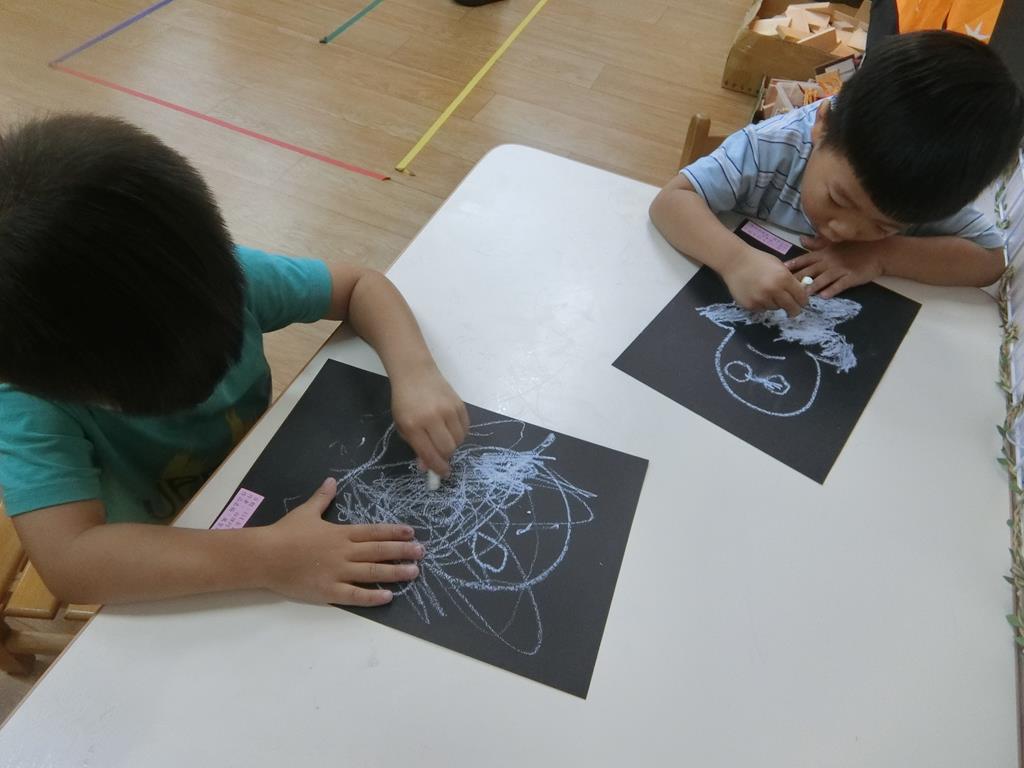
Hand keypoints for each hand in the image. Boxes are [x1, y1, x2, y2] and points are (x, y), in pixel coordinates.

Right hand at [259, 477, 424, 605]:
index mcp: (340, 533)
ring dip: (395, 572)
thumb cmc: (284, 533)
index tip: (411, 533)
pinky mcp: (328, 591)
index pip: (373, 531)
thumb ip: (322, 498)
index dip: (393, 532)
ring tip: (414, 573)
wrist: (264, 556)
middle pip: (378, 551)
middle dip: (402, 551)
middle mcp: (343, 551)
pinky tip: (388, 596)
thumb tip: (331, 481)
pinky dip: (372, 596)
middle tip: (422, 552)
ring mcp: (337, 572)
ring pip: (372, 572)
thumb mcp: (306, 512)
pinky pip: (355, 595)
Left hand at [390, 362, 469, 476]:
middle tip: (442, 455)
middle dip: (446, 457)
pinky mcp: (460, 404)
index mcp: (414, 425)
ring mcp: (448, 410)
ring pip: (459, 440)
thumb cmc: (405, 401)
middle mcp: (432, 418)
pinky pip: (466, 428)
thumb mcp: (403, 425)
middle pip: (448, 449)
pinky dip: (460, 434)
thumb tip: (427, 466)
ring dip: (453, 445)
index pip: (430, 453)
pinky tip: (451, 429)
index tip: (443, 474)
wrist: (415, 373)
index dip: (438, 467)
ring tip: (444, 438)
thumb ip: (416, 446)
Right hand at [721, 246, 807, 315]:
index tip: (802, 303)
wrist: (734, 262)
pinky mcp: (751, 305)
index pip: (801, 297)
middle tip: (792, 310)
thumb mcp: (779, 266)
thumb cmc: (758, 260)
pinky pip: (762, 309)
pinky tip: (756, 294)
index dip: (803, 301)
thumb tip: (800, 294)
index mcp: (784, 278)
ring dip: (775, 303)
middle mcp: (774, 290)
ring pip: (776, 308)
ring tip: (766, 293)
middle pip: (791, 307)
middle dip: (794, 310)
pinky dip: (762, 304)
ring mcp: (761, 299)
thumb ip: (790, 280)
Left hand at [787, 237, 883, 297]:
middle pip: (810, 271)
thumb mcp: (834, 242)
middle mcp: (829, 261)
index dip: (792, 266)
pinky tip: (824, 296)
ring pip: (823, 279)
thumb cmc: (855, 247)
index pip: (804, 260)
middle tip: (783, 287)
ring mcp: (840, 269)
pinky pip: (840, 284)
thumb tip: (800, 239)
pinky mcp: (852, 277)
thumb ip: (817, 243)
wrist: (879, 251)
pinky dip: (832, 290)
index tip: (778, 271)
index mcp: (824, 253)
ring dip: (811, 287)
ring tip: (801, 295)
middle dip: (796, 280)